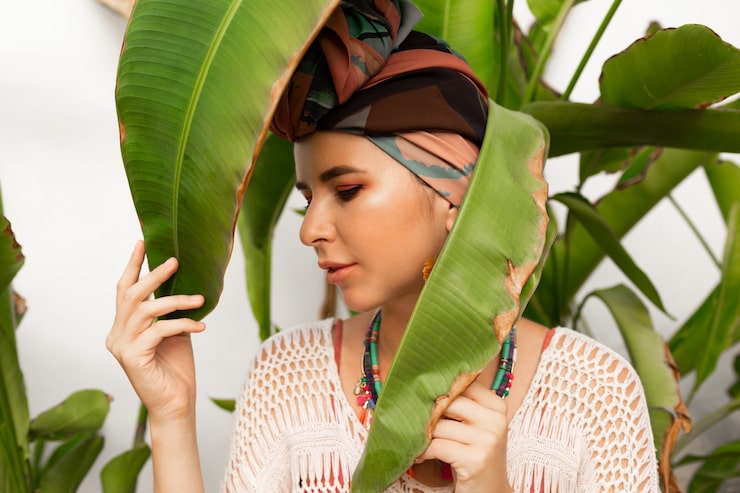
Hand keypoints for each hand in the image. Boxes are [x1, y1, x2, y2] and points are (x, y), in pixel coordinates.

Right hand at [106, 240, 205, 421]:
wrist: (176, 404)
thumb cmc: (176, 369)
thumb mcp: (174, 332)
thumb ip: (169, 311)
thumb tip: (182, 282)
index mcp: (123, 327)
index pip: (124, 290)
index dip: (133, 265)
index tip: (142, 241)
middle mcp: (116, 334)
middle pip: (131, 295)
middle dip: (153, 275)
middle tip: (174, 261)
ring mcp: (121, 346)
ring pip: (146, 310)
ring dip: (176, 300)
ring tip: (200, 299)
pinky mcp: (132, 358)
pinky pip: (159, 331)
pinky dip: (182, 324)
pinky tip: (200, 327)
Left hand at [416, 381, 512, 492]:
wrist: (491, 492)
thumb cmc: (475, 456)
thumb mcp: (475, 427)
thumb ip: (460, 405)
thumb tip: (423, 386)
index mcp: (497, 406)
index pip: (461, 383)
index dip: (438, 389)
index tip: (421, 398)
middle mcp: (496, 420)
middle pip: (448, 402)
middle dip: (426, 412)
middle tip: (410, 420)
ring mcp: (488, 439)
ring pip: (439, 425)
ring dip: (420, 434)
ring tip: (413, 441)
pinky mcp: (477, 459)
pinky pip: (437, 446)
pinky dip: (422, 451)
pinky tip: (418, 456)